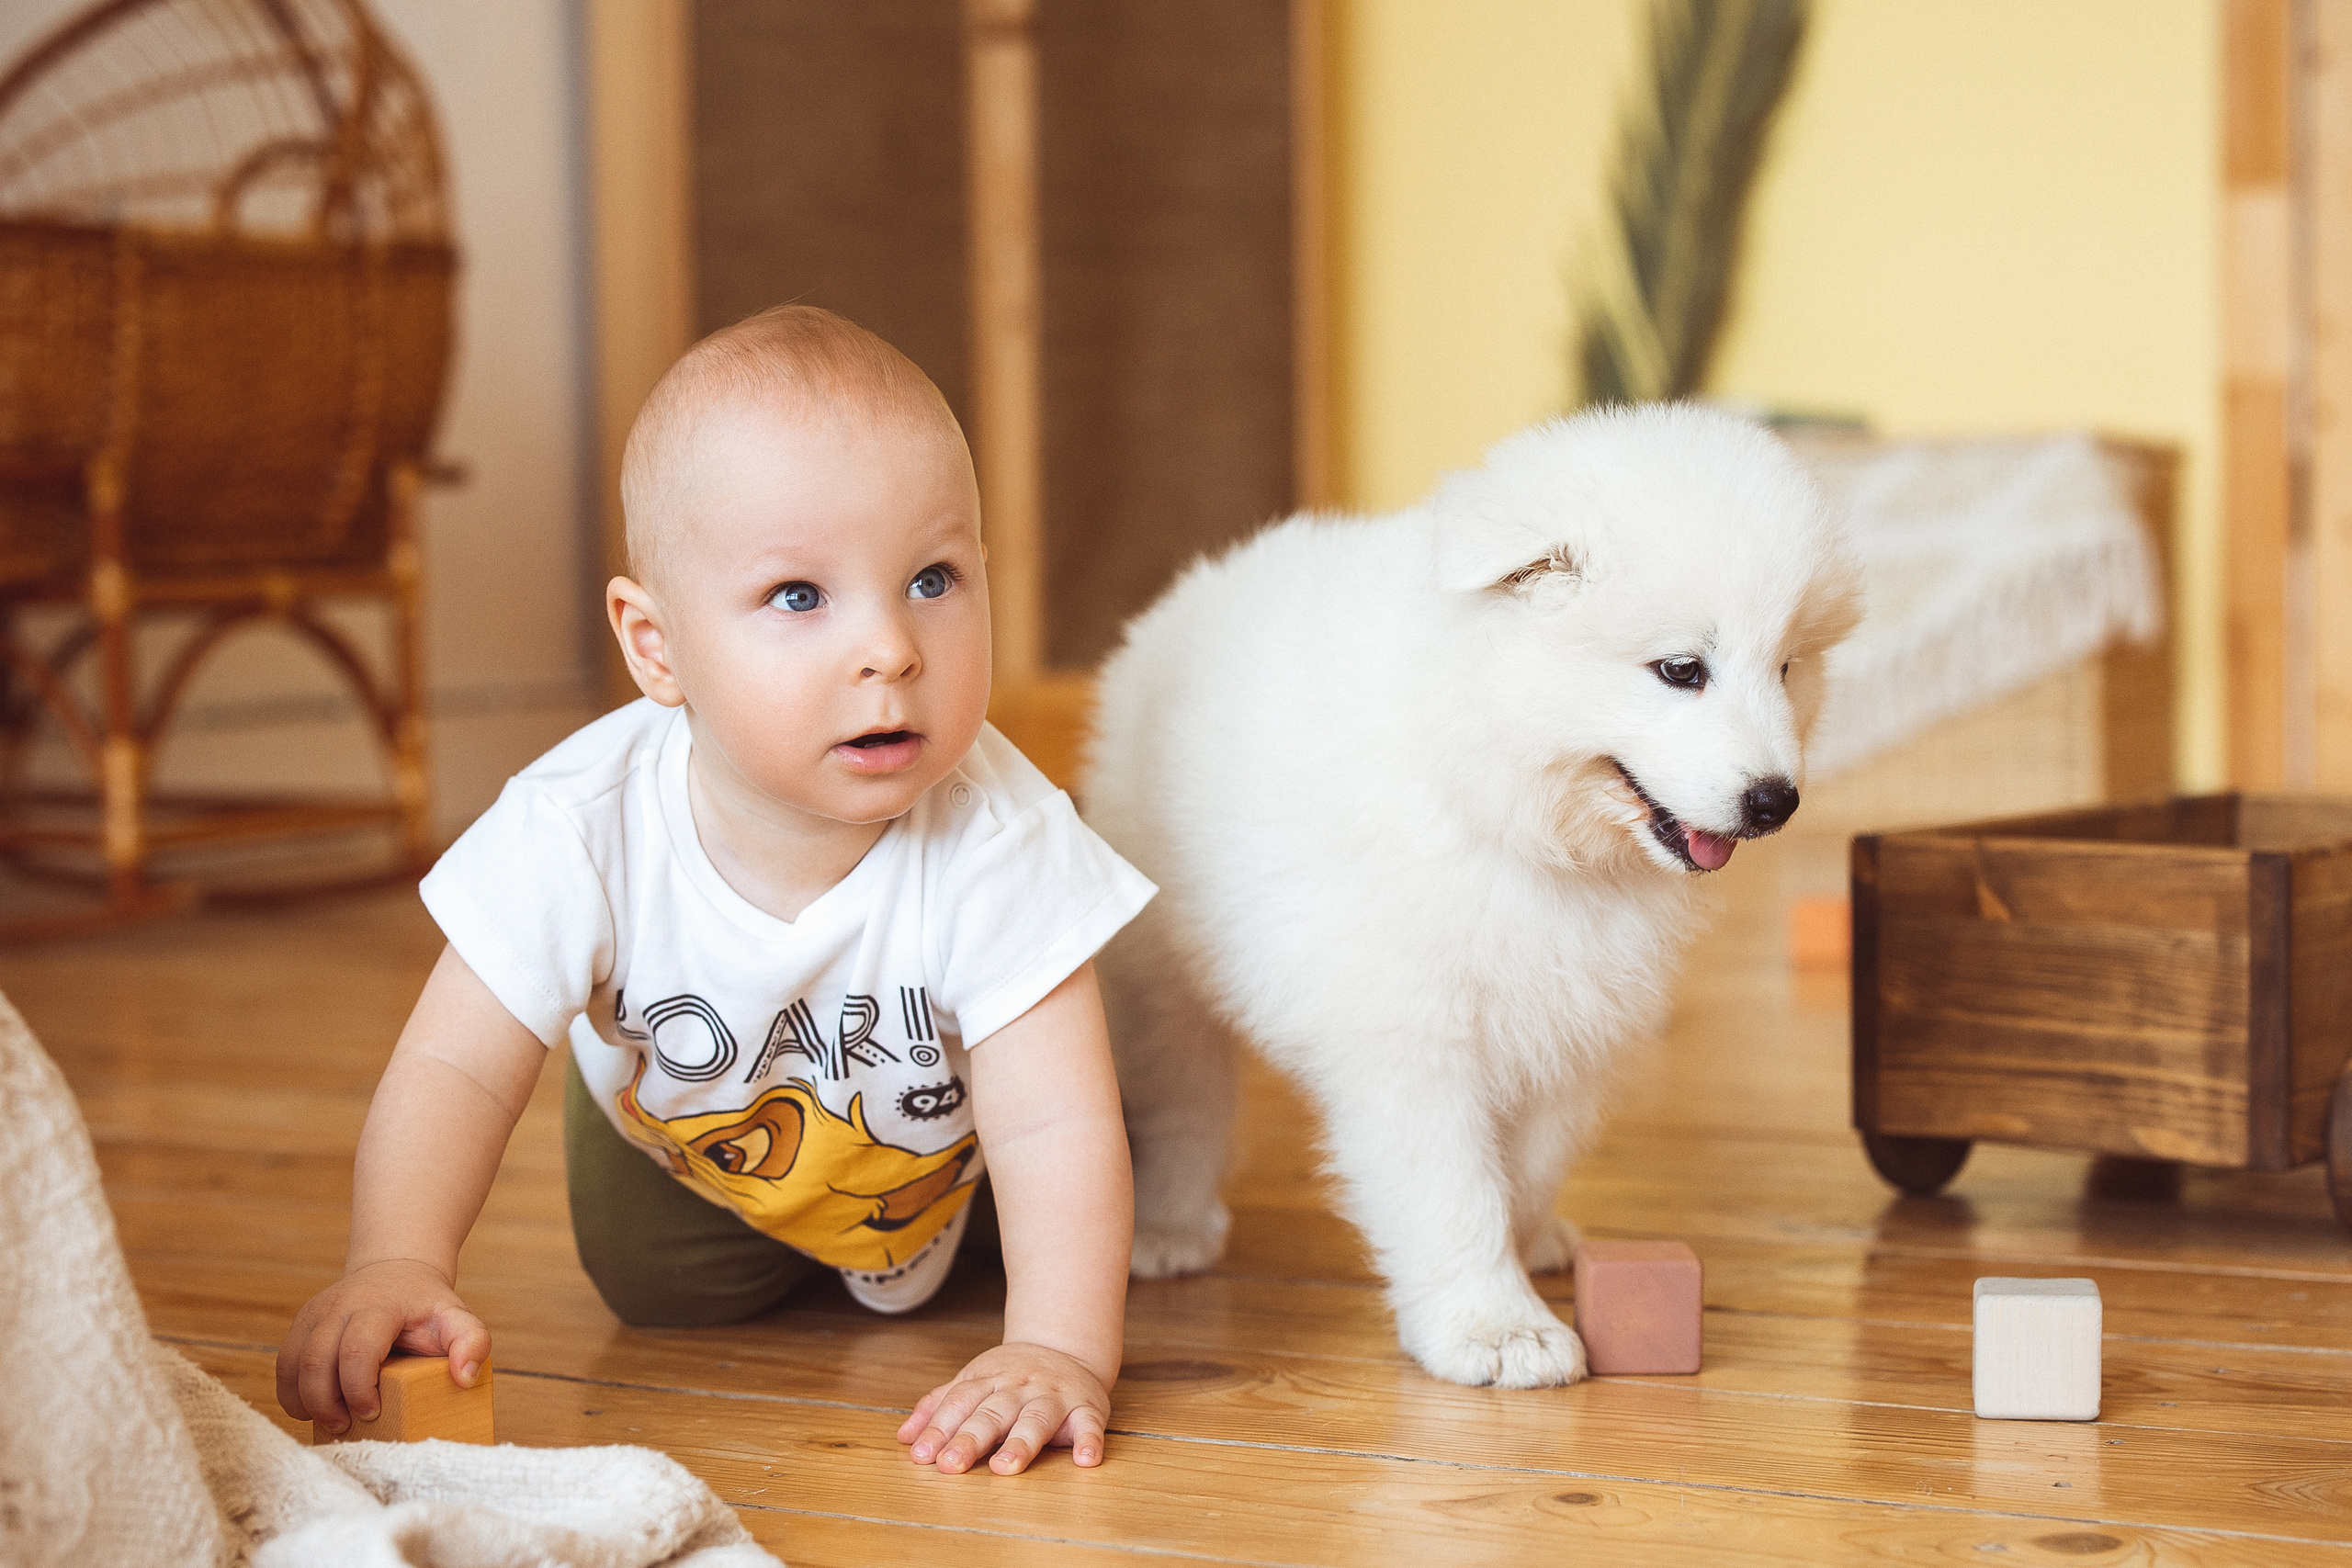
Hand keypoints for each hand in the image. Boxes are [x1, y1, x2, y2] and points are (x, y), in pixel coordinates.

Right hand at [275, 1258, 490, 1432]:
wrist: (397, 1272)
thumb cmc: (426, 1306)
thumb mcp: (458, 1318)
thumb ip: (473, 1342)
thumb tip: (464, 1378)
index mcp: (378, 1306)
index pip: (357, 1349)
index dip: (358, 1388)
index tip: (373, 1412)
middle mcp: (340, 1306)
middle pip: (316, 1361)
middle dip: (326, 1403)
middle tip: (346, 1426)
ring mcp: (315, 1313)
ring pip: (292, 1364)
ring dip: (306, 1401)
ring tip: (331, 1421)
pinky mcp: (301, 1324)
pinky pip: (283, 1364)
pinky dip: (291, 1393)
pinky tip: (311, 1408)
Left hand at [896, 1341, 1111, 1474]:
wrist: (1065, 1344)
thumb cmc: (1011, 1375)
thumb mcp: (972, 1380)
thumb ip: (939, 1407)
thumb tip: (904, 1437)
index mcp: (988, 1380)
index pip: (960, 1403)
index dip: (940, 1428)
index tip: (922, 1455)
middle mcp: (1019, 1387)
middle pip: (992, 1413)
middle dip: (971, 1439)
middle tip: (952, 1465)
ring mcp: (1053, 1396)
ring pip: (1036, 1419)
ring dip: (1022, 1443)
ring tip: (1006, 1468)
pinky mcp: (1087, 1407)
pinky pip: (1090, 1424)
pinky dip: (1090, 1442)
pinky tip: (1085, 1461)